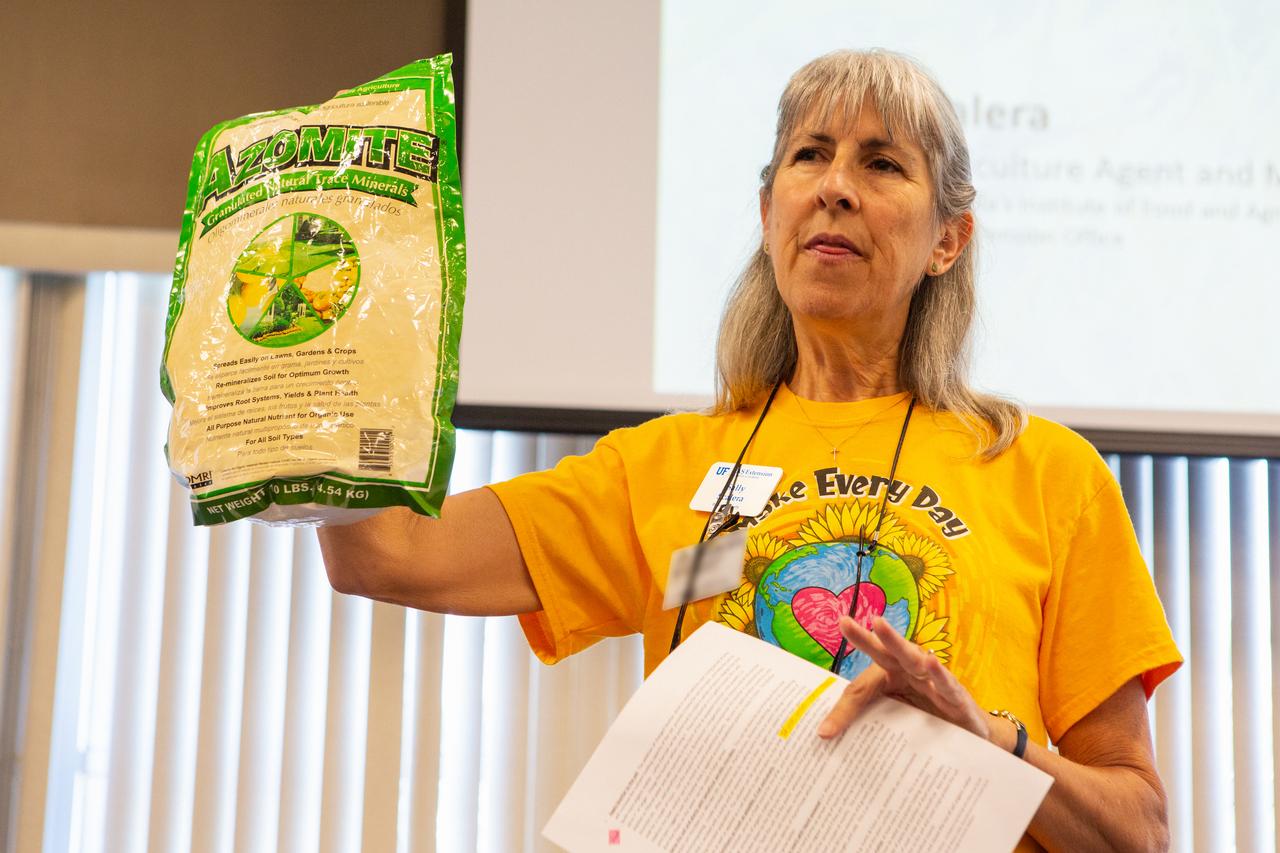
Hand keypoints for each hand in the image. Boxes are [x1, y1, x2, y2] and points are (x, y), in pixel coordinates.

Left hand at [817, 615, 991, 740]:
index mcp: (891, 679)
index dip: (843, 711)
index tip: (823, 731)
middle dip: (864, 639)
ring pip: (912, 659)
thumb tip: (829, 740)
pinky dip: (938, 673)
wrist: (973, 740)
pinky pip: (946, 683)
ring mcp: (932, 681)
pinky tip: (929, 662)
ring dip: (895, 641)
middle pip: (884, 655)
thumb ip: (870, 726)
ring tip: (878, 624)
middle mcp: (910, 674)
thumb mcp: (897, 727)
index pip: (863, 690)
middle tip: (845, 623)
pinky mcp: (956, 696)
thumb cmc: (930, 724)